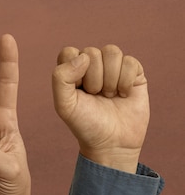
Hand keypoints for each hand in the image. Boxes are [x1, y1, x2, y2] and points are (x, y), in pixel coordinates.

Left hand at [52, 45, 148, 172]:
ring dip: (110, 79)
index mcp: (71, 70)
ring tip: (109, 95)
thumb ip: (61, 78)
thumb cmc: (85, 123)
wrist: (112, 142)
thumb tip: (83, 57)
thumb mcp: (64, 105)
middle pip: (91, 52)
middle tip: (95, 96)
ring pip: (112, 52)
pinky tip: (123, 94)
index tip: (78, 90)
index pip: (69, 52)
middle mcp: (91, 65)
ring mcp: (113, 68)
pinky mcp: (133, 73)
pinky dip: (126, 81)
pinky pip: (130, 61)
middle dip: (93, 79)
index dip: (74, 71)